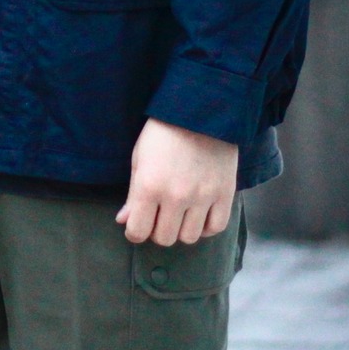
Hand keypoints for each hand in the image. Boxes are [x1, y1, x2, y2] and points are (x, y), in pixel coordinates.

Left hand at [117, 117, 237, 245]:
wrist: (201, 111)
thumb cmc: (163, 132)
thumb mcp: (139, 158)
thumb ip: (132, 194)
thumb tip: (123, 221)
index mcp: (149, 186)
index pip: (137, 232)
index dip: (135, 231)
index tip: (138, 224)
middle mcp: (175, 196)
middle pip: (164, 238)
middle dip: (157, 231)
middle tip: (159, 216)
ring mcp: (202, 196)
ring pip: (188, 237)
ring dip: (181, 229)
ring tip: (180, 214)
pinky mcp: (224, 193)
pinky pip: (215, 228)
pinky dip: (205, 227)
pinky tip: (199, 215)